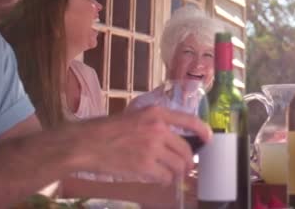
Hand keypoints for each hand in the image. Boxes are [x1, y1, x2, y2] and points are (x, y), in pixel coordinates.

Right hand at [73, 106, 211, 184]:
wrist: (86, 143)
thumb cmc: (105, 129)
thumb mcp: (133, 115)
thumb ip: (153, 122)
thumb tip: (171, 135)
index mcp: (156, 113)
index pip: (189, 120)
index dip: (202, 130)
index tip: (208, 138)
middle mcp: (159, 129)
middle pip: (185, 149)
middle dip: (188, 161)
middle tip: (186, 167)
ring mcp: (152, 148)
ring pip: (178, 165)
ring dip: (178, 173)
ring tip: (174, 175)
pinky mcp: (145, 165)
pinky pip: (165, 176)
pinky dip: (166, 180)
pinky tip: (161, 179)